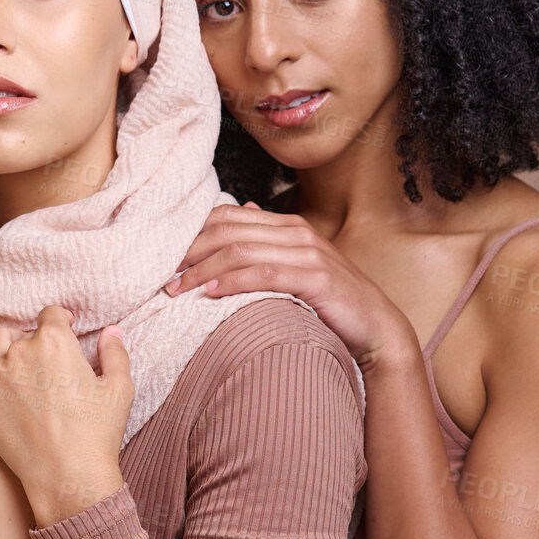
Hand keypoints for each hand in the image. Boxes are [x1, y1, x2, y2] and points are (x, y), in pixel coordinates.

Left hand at [0, 305, 133, 526]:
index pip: (51, 315)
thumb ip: (115, 353)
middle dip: (35, 339)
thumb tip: (112, 331)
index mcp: (56, 342)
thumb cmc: (96, 434)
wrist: (66, 474)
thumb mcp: (119, 389)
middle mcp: (22, 350)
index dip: (60, 319)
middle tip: (44, 360)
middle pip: (24, 331)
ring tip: (14, 353)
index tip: (63, 326)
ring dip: (7, 342)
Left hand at [166, 202, 418, 370]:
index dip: (191, 233)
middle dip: (188, 251)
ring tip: (176, 288)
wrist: (377, 327)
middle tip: (160, 274)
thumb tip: (244, 211)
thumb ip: (268, 245)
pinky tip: (211, 293)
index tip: (163, 257)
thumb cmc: (330, 302)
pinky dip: (233, 281)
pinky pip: (265, 274)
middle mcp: (296, 233)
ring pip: (240, 250)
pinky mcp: (316, 278)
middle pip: (227, 230)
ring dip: (202, 269)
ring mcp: (308, 253)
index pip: (227, 217)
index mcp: (287, 226)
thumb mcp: (296, 269)